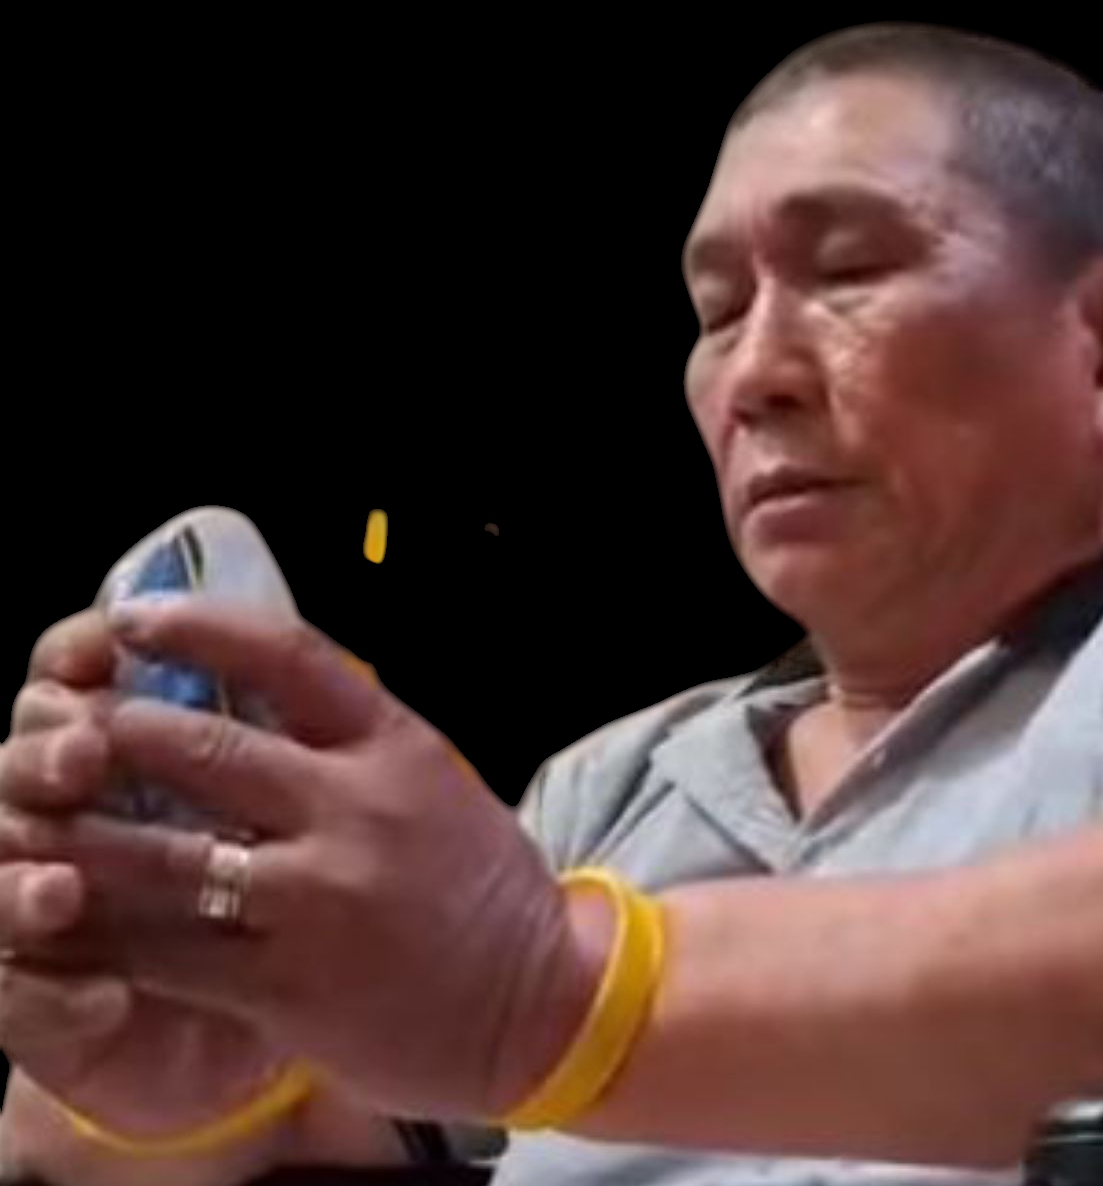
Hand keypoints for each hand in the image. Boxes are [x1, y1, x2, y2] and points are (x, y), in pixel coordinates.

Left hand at [3, 596, 585, 1123]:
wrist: (536, 1000)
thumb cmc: (481, 885)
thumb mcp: (432, 780)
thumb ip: (351, 740)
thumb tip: (252, 696)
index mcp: (396, 746)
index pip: (287, 656)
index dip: (198, 626)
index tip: (134, 619)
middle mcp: (354, 811)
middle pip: (203, 749)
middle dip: (113, 734)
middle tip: (60, 728)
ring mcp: (318, 899)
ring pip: (161, 855)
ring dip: (80, 834)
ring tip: (29, 817)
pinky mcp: (286, 986)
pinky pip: (164, 951)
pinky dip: (99, 933)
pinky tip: (61, 918)